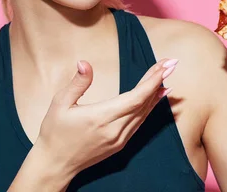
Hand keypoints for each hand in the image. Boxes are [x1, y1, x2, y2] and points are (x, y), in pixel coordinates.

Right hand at [34, 58, 177, 176]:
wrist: (55, 164)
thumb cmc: (54, 132)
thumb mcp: (60, 103)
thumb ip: (77, 83)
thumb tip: (84, 63)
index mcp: (101, 117)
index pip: (135, 98)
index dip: (152, 81)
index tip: (164, 66)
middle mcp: (114, 130)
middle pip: (143, 103)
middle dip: (158, 81)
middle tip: (171, 63)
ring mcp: (119, 139)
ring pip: (143, 113)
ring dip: (156, 93)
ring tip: (166, 75)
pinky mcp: (120, 144)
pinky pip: (139, 123)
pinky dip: (149, 108)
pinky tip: (156, 97)